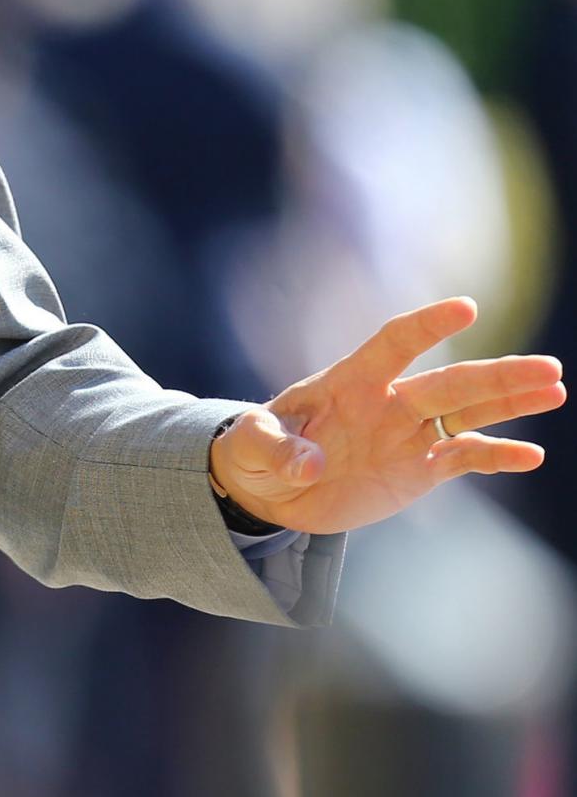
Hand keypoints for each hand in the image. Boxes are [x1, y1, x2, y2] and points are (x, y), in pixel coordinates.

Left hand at [210, 297, 565, 534]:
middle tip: (549, 367)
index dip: (426, 326)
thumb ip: (275, 447)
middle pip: (449, 383)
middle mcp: (387, 402)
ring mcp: (408, 434)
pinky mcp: (419, 469)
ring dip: (510, 402)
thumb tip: (309, 464)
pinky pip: (464, 458)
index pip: (393, 344)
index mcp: (348, 381)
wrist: (271, 489)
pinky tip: (531, 456)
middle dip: (497, 376)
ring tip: (555, 387)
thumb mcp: (249, 446)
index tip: (466, 308)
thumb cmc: (255, 452)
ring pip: (468, 412)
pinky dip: (496, 456)